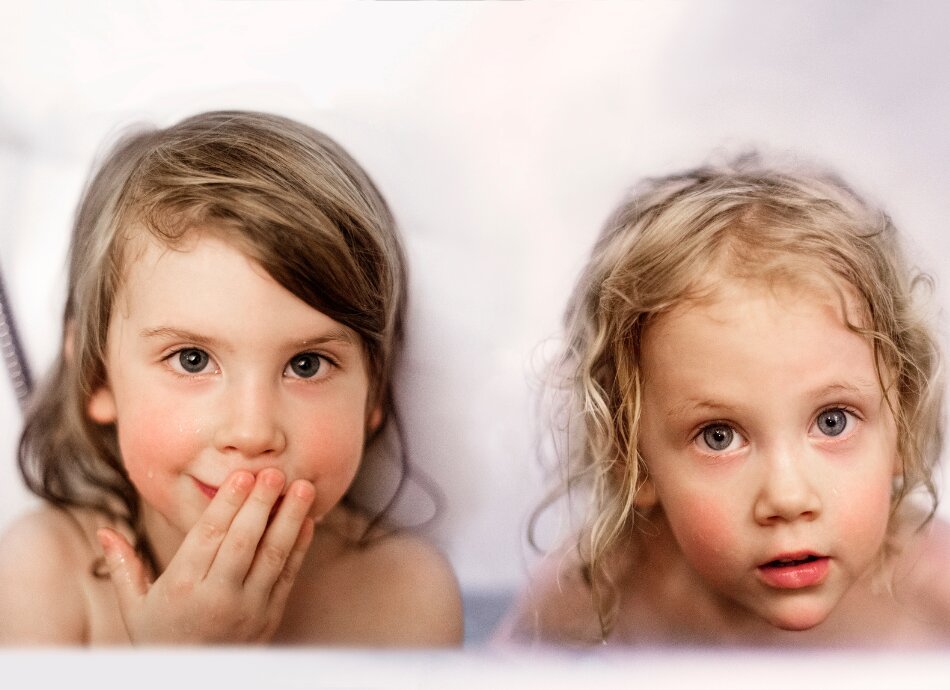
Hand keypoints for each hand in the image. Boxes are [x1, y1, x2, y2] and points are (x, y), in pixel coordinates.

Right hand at [97, 468, 315, 643]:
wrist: (191, 687)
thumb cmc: (161, 639)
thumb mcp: (134, 608)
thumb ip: (124, 566)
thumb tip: (104, 531)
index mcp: (182, 588)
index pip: (208, 537)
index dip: (227, 504)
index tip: (242, 475)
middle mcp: (217, 597)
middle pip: (243, 541)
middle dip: (261, 504)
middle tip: (275, 471)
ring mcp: (248, 609)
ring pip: (272, 556)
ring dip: (290, 519)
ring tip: (303, 487)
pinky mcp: (270, 617)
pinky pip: (288, 576)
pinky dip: (300, 547)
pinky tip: (309, 520)